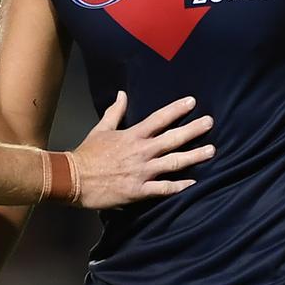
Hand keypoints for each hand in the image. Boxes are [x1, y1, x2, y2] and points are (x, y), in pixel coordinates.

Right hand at [70, 91, 214, 209]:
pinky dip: (179, 186)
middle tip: (210, 123)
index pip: (159, 119)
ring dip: (194, 156)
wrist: (73, 178)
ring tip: (211, 150)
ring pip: (173, 162)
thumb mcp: (101, 129)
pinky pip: (164, 189)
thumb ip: (115, 112)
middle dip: (193, 130)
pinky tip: (194, 184)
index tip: (192, 102)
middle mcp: (141, 152)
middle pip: (172, 139)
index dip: (176, 109)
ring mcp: (141, 172)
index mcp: (132, 136)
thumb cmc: (87, 154)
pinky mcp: (139, 190)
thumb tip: (122, 94)